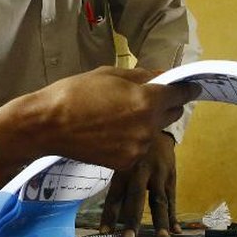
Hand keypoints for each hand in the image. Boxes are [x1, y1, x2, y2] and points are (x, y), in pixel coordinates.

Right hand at [0, 66, 198, 174]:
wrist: (48, 126)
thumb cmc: (75, 92)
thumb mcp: (108, 74)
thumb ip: (141, 76)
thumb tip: (162, 77)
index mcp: (146, 101)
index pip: (180, 95)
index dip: (186, 89)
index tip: (189, 86)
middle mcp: (148, 127)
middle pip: (172, 114)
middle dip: (165, 104)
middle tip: (147, 98)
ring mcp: (138, 148)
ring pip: (154, 132)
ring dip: (146, 123)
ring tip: (119, 116)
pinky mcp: (125, 162)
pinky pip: (138, 147)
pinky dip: (131, 139)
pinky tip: (110, 132)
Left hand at [99, 133, 181, 236]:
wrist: (156, 128)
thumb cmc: (131, 149)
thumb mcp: (120, 158)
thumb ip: (118, 183)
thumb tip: (112, 211)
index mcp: (123, 168)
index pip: (114, 196)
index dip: (109, 215)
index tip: (104, 233)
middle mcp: (140, 171)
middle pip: (136, 198)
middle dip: (132, 219)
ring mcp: (158, 174)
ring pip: (159, 200)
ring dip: (161, 221)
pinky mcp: (171, 176)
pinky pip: (172, 198)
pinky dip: (174, 215)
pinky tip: (176, 230)